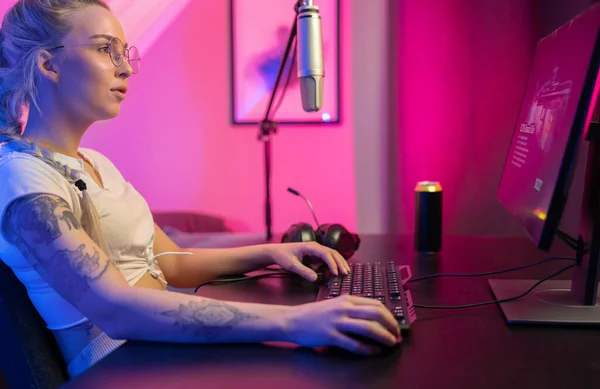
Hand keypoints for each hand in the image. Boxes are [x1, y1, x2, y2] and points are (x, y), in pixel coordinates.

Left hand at [266, 241, 349, 280]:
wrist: (277, 252)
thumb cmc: (283, 256)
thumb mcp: (291, 265)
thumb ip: (303, 271)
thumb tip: (316, 278)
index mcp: (310, 247)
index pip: (326, 254)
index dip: (332, 263)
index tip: (335, 273)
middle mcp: (315, 247)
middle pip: (332, 253)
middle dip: (340, 263)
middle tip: (345, 273)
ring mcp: (316, 251)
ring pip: (332, 255)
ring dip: (339, 263)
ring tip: (345, 272)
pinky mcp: (315, 255)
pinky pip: (327, 259)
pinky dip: (333, 265)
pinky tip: (335, 272)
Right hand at [284, 295, 400, 354]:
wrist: (292, 320)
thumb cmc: (314, 314)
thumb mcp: (335, 304)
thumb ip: (352, 308)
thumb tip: (374, 318)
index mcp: (347, 299)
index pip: (376, 304)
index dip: (389, 315)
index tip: (395, 325)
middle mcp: (344, 308)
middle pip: (376, 314)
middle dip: (391, 326)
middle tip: (397, 335)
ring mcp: (337, 322)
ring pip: (368, 328)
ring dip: (384, 337)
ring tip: (390, 344)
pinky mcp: (331, 336)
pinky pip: (354, 344)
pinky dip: (368, 349)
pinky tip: (373, 352)